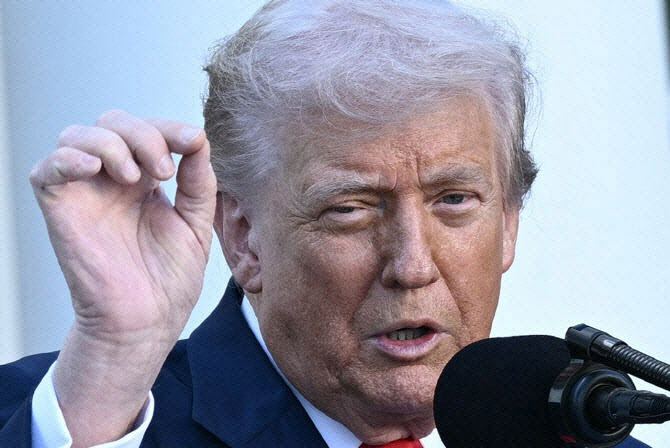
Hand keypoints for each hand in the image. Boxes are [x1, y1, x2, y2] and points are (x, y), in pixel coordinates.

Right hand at [29, 110, 216, 445]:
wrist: (147, 321)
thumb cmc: (169, 280)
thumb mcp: (196, 222)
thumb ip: (198, 181)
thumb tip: (198, 139)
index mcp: (144, 182)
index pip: (147, 132)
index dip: (168, 127)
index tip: (192, 141)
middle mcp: (111, 182)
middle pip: (112, 123)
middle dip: (143, 134)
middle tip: (164, 171)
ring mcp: (85, 193)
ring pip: (78, 135)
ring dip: (111, 143)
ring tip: (136, 178)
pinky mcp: (61, 210)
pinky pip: (47, 169)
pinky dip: (68, 158)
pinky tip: (97, 169)